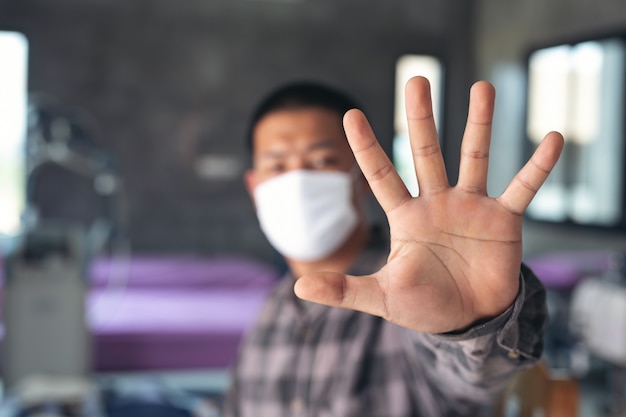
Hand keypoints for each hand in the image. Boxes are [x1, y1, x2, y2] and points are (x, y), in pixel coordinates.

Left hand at [294, 76, 563, 332]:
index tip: (350, 114)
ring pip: (473, 157)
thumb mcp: (381, 298)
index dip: (366, 146)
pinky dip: (538, 166)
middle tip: (416, 78)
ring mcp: (471, 206)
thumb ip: (344, 291)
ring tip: (482, 87)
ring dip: (478, 124)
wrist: (469, 319)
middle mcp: (436, 202)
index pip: (381, 175)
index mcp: (406, 217)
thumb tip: (298, 289)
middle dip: (420, 118)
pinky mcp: (503, 219)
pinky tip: (552, 138)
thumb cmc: (423, 304)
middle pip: (425, 152)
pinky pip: (522, 187)